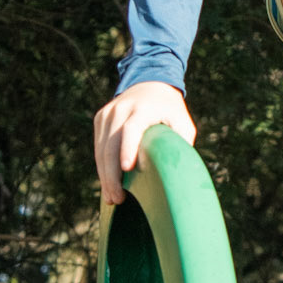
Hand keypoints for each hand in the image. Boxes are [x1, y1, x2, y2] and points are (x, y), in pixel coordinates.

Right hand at [94, 81, 195, 205]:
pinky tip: (108, 184)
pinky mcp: (100, 118)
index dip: (128, 148)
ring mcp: (108, 113)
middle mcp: (122, 108)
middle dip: (112, 174)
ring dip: (104, 175)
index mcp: (144, 108)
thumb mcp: (183, 122)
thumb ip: (181, 143)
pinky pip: (98, 146)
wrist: (150, 84)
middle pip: (111, 144)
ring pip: (101, 148)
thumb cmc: (171, 111)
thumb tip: (179, 172)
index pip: (131, 129)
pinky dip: (102, 166)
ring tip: (112, 198)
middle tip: (117, 198)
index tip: (127, 169)